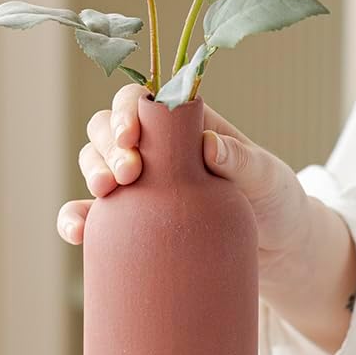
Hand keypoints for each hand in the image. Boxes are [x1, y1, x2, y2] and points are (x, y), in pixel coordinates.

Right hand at [57, 84, 355, 352]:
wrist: (278, 252)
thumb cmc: (275, 202)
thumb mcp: (267, 177)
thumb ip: (243, 160)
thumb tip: (210, 145)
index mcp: (184, 124)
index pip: (142, 102)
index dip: (126, 111)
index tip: (131, 136)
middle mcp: (155, 149)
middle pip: (108, 129)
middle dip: (106, 145)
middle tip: (127, 174)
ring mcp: (140, 187)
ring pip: (95, 164)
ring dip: (90, 172)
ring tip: (105, 194)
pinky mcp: (132, 224)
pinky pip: (92, 216)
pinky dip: (77, 219)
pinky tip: (77, 233)